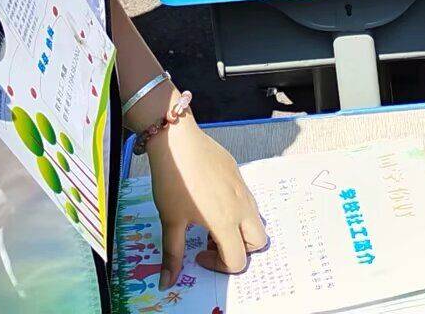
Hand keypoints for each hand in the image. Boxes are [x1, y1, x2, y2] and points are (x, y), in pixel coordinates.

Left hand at [147, 114, 265, 286]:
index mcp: (226, 222)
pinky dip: (238, 211)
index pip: (237, 261)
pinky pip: (247, 200)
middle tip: (214, 244)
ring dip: (240, 231)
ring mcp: (242, 189)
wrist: (177, 140)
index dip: (219, 266)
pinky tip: (213, 202)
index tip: (199, 254)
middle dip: (241, 250)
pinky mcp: (238, 174)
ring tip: (212, 223)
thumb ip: (172, 255)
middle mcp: (241, 207)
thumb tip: (166, 284)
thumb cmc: (173, 180)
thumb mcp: (170, 220)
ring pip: (256, 220)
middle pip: (258, 243)